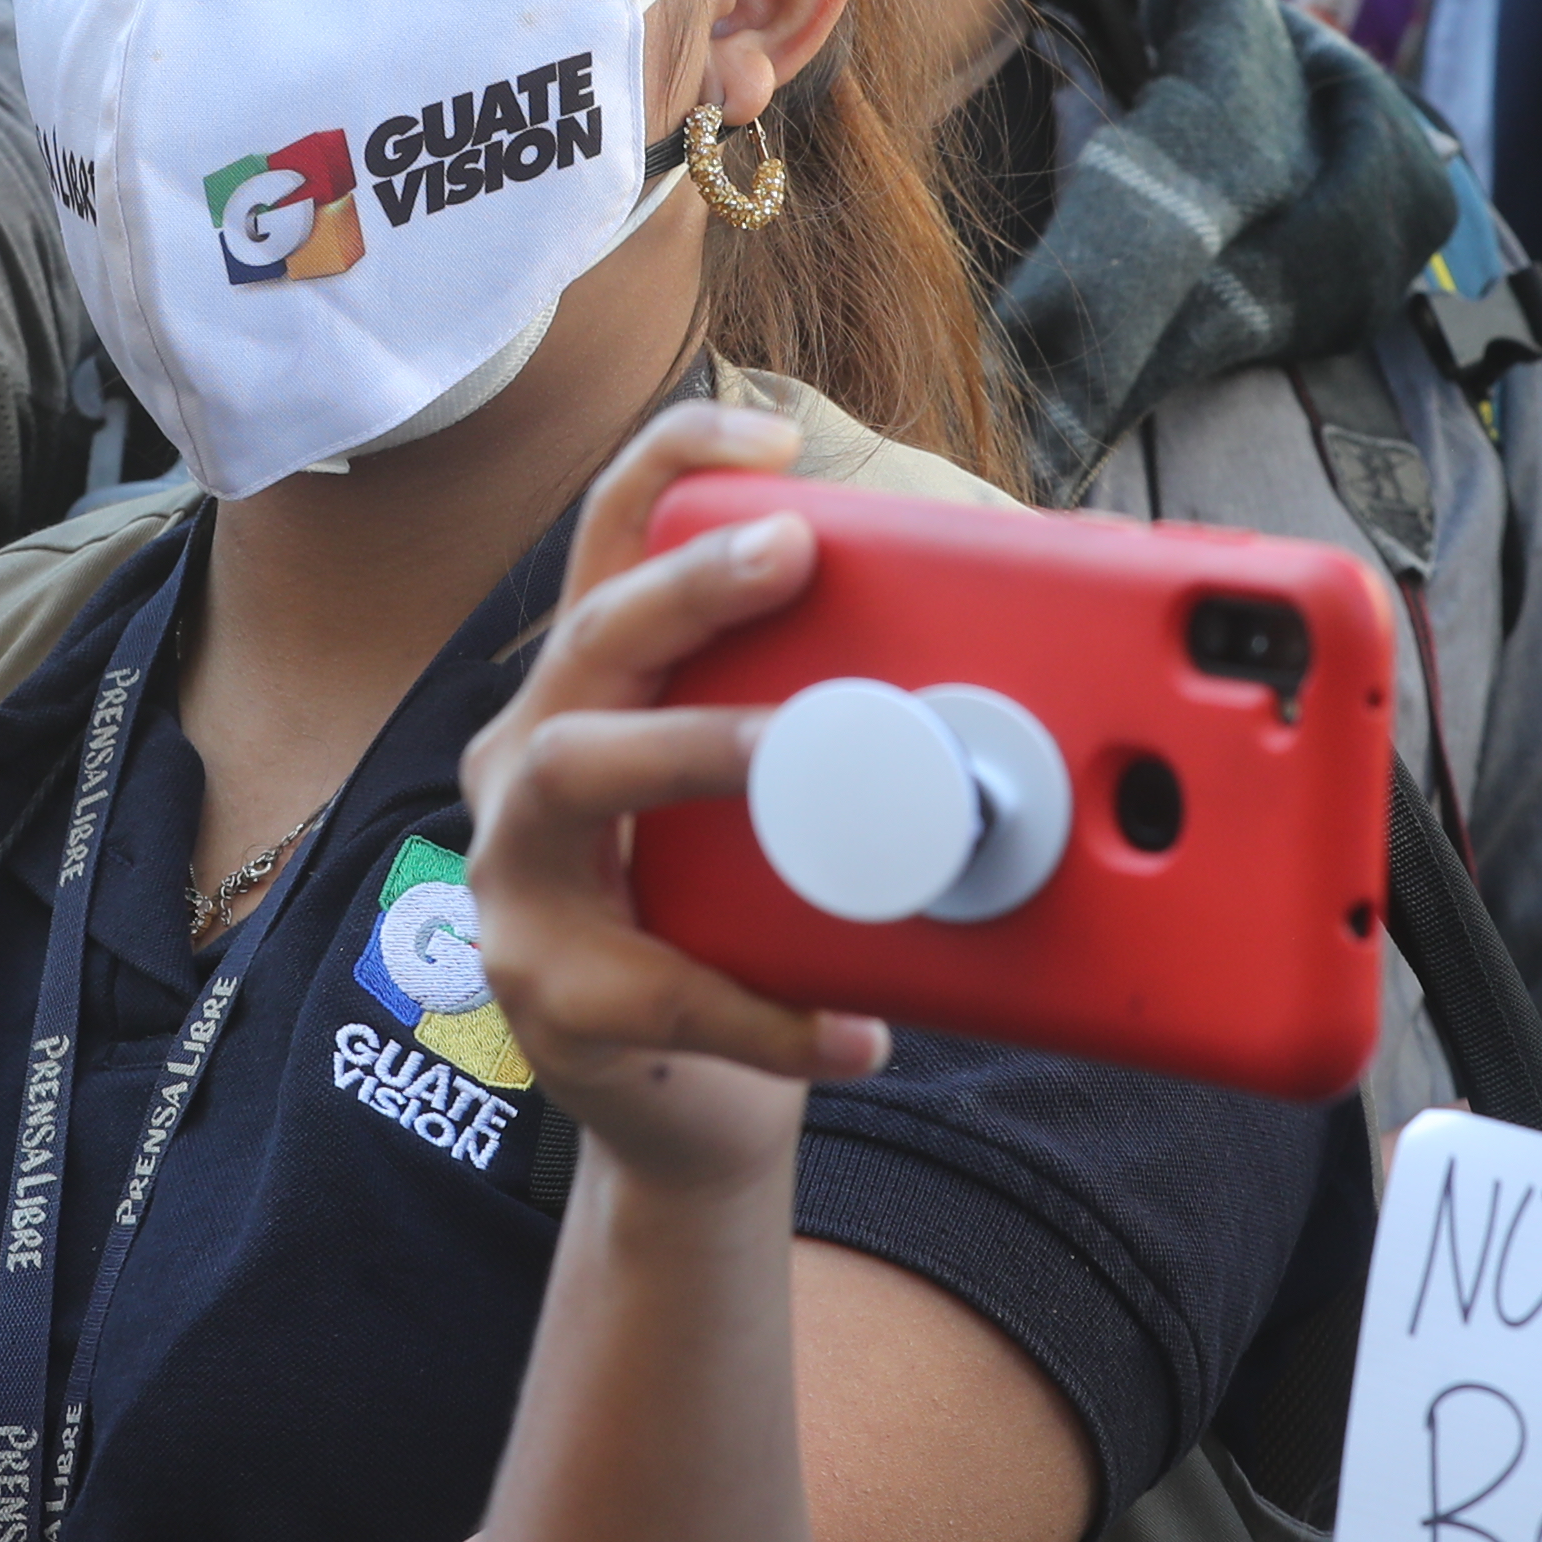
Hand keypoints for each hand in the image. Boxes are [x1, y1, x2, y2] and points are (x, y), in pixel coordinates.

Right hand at [459, 397, 888, 1198]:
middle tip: (790, 553)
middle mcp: (521, 766)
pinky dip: (770, 1012)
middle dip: (685, 585)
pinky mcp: (546, 996)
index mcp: (583, 696)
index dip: (672, 463)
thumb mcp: (774, 806)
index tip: (773, 432)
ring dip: (692, 748)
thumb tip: (1027, 630)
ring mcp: (514, 879)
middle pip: (584, 641)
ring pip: (572, 777)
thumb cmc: (738, 929)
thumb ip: (837, 713)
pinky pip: (658, 989)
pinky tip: (858, 1032)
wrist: (685, 1109)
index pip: (603, 544)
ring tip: (796, 759)